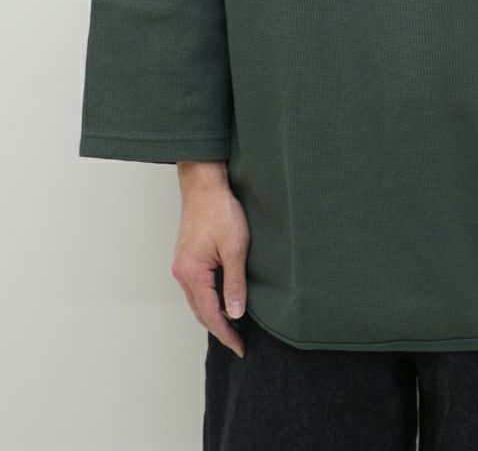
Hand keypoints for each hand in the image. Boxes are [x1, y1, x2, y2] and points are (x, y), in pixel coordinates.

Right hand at [171, 161, 249, 357]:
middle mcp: (182, 272)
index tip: (240, 347)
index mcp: (192, 273)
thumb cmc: (220, 211)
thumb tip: (235, 313)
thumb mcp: (235, 248)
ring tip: (232, 326)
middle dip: (219, 329)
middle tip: (238, 342)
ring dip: (212, 315)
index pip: (211, 314)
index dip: (227, 333)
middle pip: (200, 311)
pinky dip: (207, 299)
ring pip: (196, 300)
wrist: (204, 185)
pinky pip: (196, 287)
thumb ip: (235, 283)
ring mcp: (182, 264)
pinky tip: (220, 300)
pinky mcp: (186, 257)